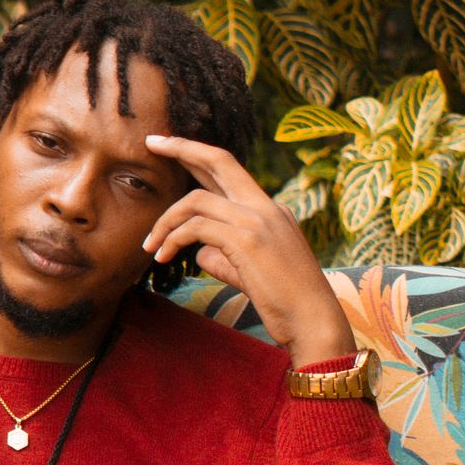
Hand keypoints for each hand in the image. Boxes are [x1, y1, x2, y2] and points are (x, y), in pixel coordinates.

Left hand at [142, 134, 357, 367]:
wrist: (315, 322)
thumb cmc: (286, 304)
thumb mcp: (251, 272)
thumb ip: (224, 256)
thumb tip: (198, 252)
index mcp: (271, 210)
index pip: (229, 172)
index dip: (199, 156)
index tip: (171, 147)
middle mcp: (266, 206)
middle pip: (219, 160)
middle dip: (182, 147)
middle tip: (151, 143)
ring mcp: (258, 219)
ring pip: (196, 200)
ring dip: (165, 222)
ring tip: (150, 247)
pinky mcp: (246, 240)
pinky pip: (196, 228)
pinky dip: (173, 240)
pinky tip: (163, 258)